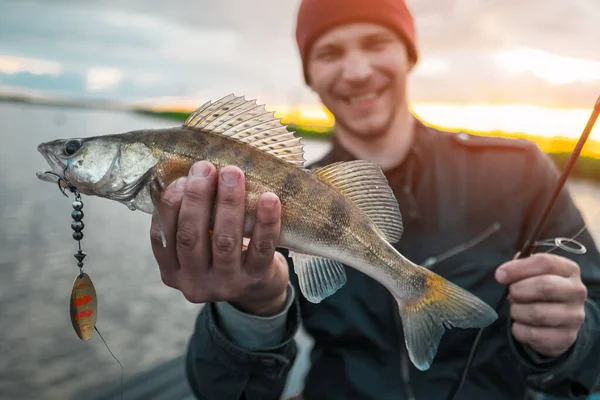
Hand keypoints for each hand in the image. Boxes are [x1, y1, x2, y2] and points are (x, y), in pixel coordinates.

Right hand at [150, 161, 289, 315]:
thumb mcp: (199, 245)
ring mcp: (226, 284)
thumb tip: (190, 173)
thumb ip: (190, 218)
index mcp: (173, 271)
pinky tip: (269, 198)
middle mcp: (195, 282)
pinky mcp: (257, 280)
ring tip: (233, 174)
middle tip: (205, 167)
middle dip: (197, 198)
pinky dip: (265, 221)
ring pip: (225, 241)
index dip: (170, 204)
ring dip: (228, 203)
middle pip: (191, 237)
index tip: (181, 177)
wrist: (260, 289)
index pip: (162, 237)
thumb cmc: (224, 254)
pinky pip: (261, 248)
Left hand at [495, 253, 587, 356]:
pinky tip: (521, 325)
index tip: (500, 275)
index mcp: (569, 270)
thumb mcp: (534, 273)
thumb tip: (503, 273)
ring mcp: (574, 316)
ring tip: (516, 310)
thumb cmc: (541, 290)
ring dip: (517, 311)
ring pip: (537, 313)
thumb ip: (519, 267)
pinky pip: (534, 334)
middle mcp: (577, 292)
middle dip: (518, 290)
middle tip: (511, 294)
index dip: (518, 268)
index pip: (546, 263)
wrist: (559, 319)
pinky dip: (519, 330)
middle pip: (544, 286)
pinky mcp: (566, 337)